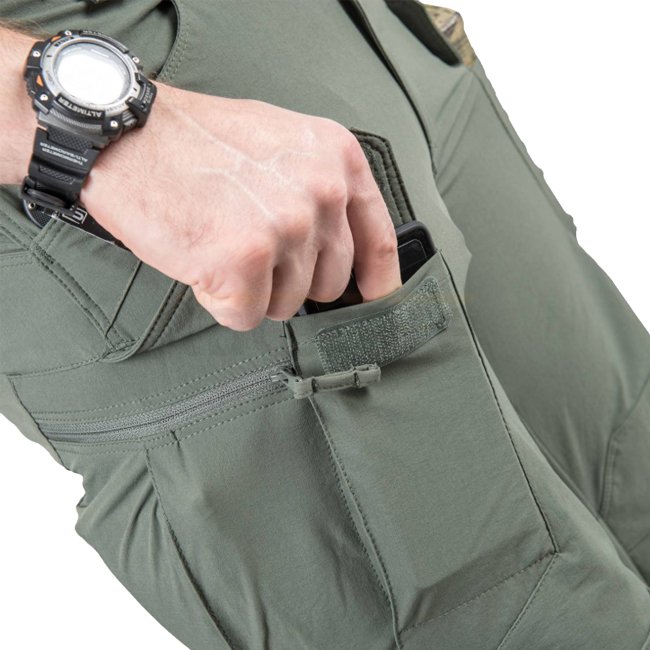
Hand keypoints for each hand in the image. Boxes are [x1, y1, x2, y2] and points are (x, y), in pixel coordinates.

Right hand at [81, 83, 401, 330]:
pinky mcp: (244, 259)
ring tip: (219, 243)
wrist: (126, 134)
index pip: (379, 240)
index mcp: (338, 159)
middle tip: (247, 246)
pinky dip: (220, 301)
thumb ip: (320, 192)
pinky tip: (201, 261)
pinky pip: (245, 316)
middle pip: (329, 284)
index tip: (373, 303)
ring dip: (252, 290)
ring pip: (288, 304)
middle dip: (289, 280)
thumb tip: (337, 251)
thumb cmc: (196, 142)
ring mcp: (286, 226)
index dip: (377, 282)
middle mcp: (322, 192)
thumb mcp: (282, 143)